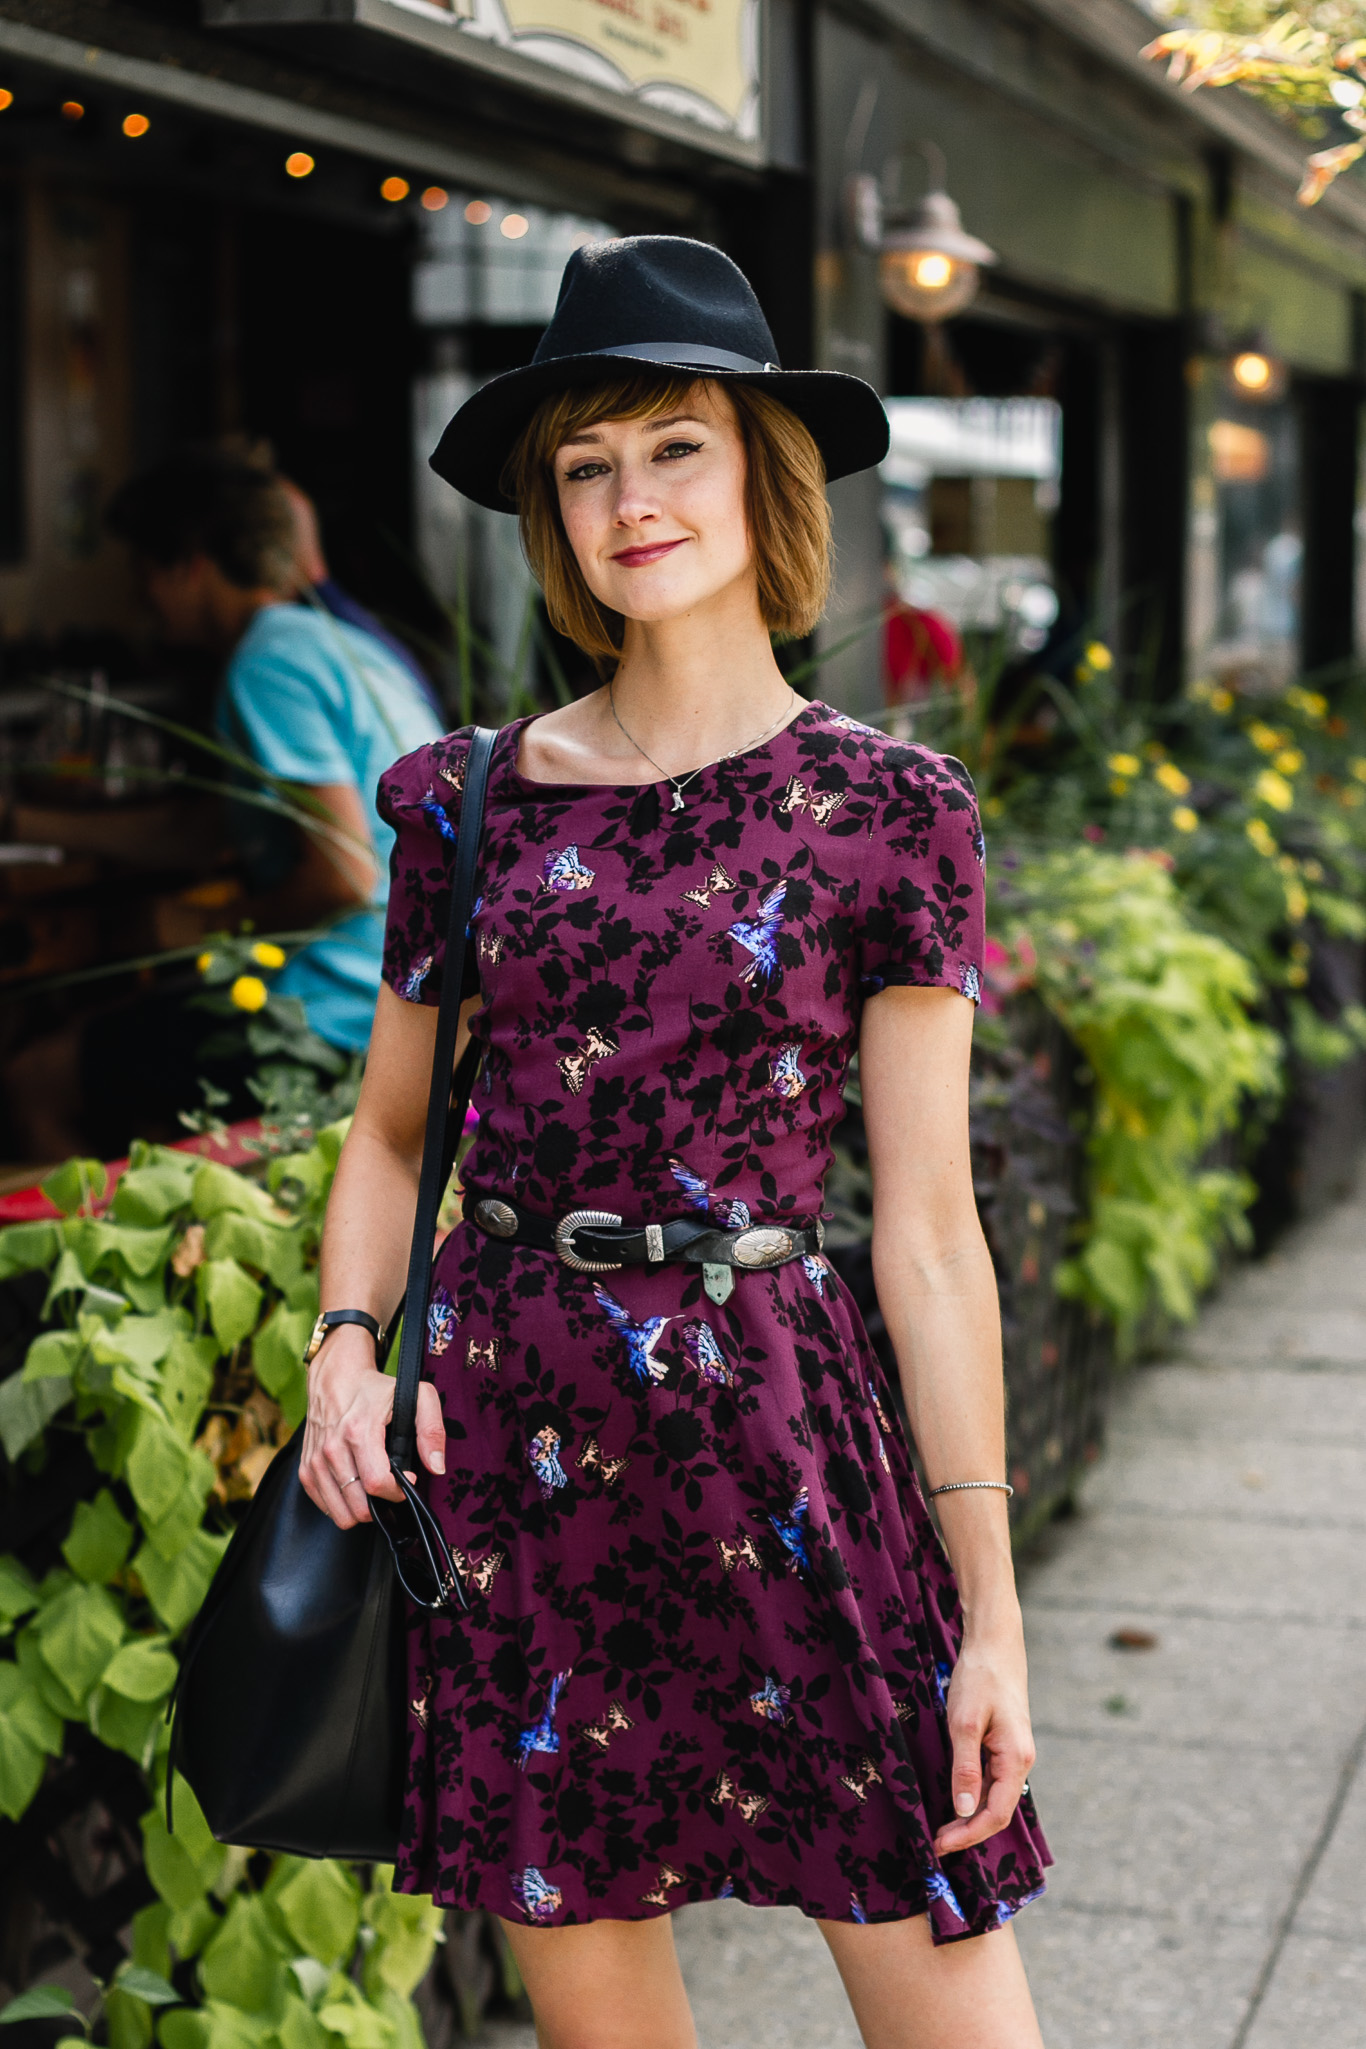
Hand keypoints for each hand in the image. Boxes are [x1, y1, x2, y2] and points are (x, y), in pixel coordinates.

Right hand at [298, 1325, 446, 1530]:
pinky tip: (356, 1487)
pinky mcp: (305, 1469)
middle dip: (382, 1504)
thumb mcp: (416, 1396)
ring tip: (374, 1488)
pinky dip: (343, 1505)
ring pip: (342, 1514)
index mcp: (358, 1431)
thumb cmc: (377, 1388)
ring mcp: (315, 1461)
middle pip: (359, 1506)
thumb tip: (436, 1467)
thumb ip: (431, 1430)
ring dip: (363, 1509)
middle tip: (391, 1486)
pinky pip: (326, 1507)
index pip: (377, 1483)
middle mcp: (331, 1449)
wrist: (336, 1378)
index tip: (407, 1480)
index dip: (398, 1492)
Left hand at [931, 1622, 1035, 1858]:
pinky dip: (974, 1795)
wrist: (994, 1643)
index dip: (969, 1835)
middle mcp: (1020, 1760)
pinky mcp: (1004, 1743)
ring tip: (942, 1827)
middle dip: (969, 1831)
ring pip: (995, 1796)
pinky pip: (992, 1779)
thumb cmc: (979, 1678)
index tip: (940, 1845)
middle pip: (998, 1810)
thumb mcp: (964, 1723)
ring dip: (971, 1815)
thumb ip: (966, 1769)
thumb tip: (965, 1811)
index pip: (997, 1814)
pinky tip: (956, 1798)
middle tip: (936, 1842)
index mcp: (1016, 1759)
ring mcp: (1013, 1752)